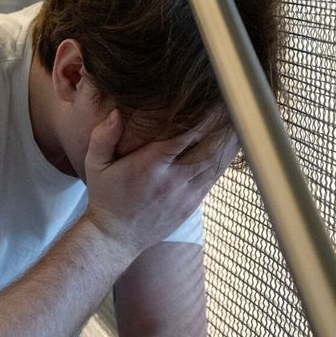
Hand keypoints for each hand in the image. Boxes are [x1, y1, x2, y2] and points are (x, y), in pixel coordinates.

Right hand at [83, 109, 235, 255]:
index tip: (212, 99)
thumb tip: (116, 113)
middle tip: (234, 103)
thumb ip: (102, 137)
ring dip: (229, 141)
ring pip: (216, 164)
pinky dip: (224, 159)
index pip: (183, 136)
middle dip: (222, 126)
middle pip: (207, 148)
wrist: (116, 237)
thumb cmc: (106, 197)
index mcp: (149, 166)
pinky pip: (214, 178)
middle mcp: (171, 180)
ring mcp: (185, 194)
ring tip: (240, 119)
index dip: (202, 117)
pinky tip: (233, 144)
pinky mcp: (192, 204)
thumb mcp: (95, 165)